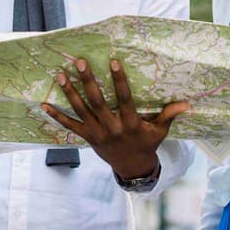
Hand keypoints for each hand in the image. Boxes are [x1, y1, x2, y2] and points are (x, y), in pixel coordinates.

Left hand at [40, 58, 189, 179]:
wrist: (132, 168)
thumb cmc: (147, 144)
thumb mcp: (160, 131)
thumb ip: (168, 115)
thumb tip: (186, 103)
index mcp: (130, 124)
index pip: (124, 99)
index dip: (119, 80)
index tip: (113, 61)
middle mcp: (112, 128)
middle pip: (97, 102)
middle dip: (88, 81)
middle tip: (80, 63)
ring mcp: (97, 134)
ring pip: (81, 111)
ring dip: (70, 93)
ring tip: (60, 75)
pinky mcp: (87, 138)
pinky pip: (70, 126)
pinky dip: (56, 116)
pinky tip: (44, 105)